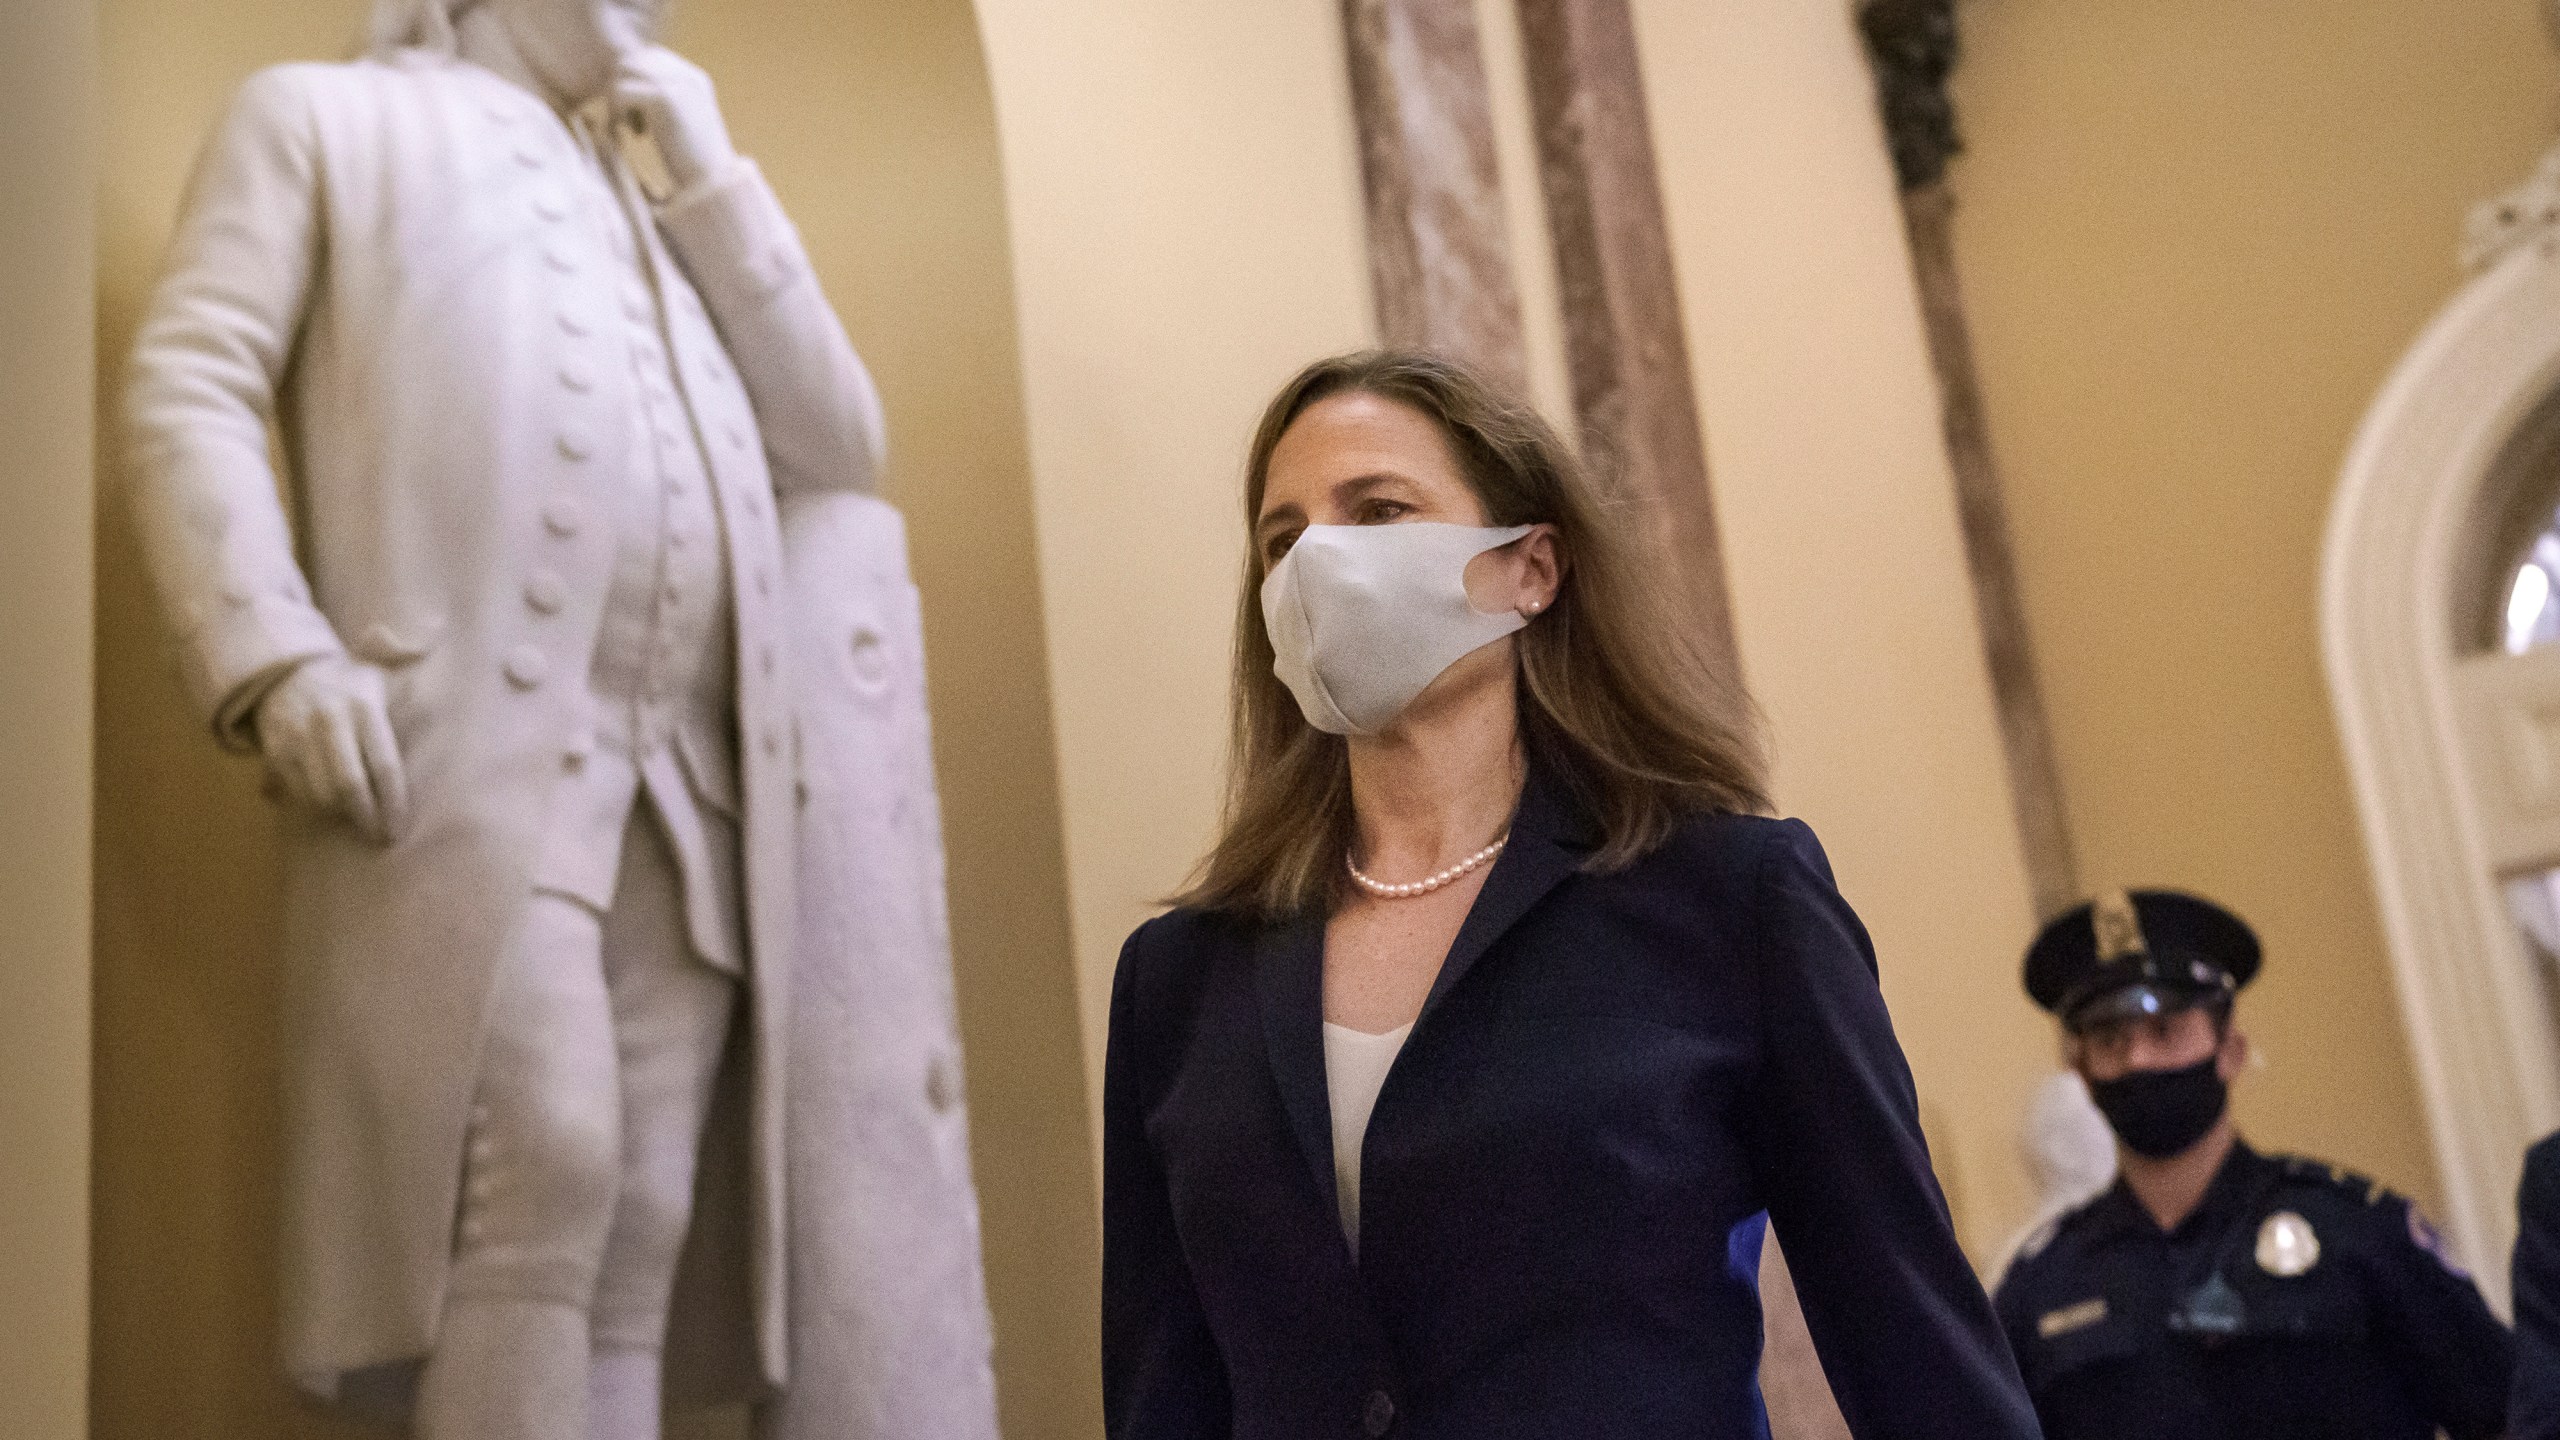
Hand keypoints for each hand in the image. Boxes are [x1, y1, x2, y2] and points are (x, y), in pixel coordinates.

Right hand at [254, 654, 409, 844]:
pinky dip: (317, 806)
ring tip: (359, 820)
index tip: (399, 829)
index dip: (393, 803)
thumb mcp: (380, 684)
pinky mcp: (277, 750)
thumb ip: (409, 707)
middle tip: (381, 837)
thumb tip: (447, 732)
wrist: (285, 670)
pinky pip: (299, 792)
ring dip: (342, 815)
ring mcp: (299, 737)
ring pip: (323, 794)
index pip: (384, 766)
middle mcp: (330, 723)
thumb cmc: (348, 685)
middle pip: (351, 786)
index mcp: (364, 708)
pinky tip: (331, 806)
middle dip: (368, 818)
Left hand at [613, 47, 738, 195]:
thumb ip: (664, 107)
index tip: (636, 121)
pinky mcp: (664, 98)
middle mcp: (688, 76)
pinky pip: (620, 92)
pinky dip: (615, 115)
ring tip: (625, 131)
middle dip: (620, 90)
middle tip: (625, 126)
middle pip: (631, 61)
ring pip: (622, 72)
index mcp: (695, 81)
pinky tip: (628, 138)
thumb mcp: (683, 129)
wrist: (712, 189)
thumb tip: (627, 92)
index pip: (648, 59)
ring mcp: (678, 84)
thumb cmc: (695, 170)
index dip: (633, 84)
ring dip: (615, 101)